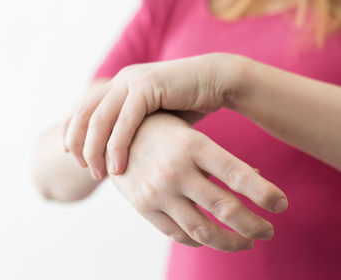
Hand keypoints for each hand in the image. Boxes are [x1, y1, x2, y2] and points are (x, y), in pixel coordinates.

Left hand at [64, 53, 243, 178]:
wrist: (216, 82)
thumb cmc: (187, 105)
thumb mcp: (154, 120)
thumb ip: (134, 132)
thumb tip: (119, 157)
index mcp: (119, 86)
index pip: (83, 110)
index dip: (73, 134)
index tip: (76, 159)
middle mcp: (121, 80)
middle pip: (84, 114)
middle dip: (79, 144)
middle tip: (85, 169)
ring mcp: (132, 81)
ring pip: (100, 119)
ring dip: (95, 150)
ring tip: (98, 174)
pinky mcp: (147, 86)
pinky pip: (125, 120)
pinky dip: (117, 146)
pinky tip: (118, 167)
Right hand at [109, 112, 287, 251]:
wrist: (112, 135)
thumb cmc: (160, 131)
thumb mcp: (189, 133)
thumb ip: (218, 160)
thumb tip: (256, 175)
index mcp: (192, 144)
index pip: (237, 174)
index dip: (264, 193)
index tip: (282, 205)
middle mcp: (175, 170)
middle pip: (224, 208)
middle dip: (254, 225)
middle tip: (269, 231)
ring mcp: (157, 192)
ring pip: (202, 230)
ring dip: (230, 241)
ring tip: (246, 242)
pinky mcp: (144, 207)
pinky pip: (178, 234)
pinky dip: (199, 240)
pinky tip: (211, 236)